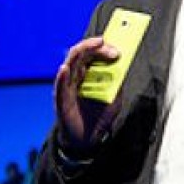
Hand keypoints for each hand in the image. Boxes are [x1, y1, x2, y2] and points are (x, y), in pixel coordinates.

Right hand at [54, 37, 122, 155]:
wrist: (89, 139)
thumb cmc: (99, 115)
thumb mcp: (115, 96)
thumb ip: (118, 81)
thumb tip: (124, 64)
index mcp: (88, 74)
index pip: (92, 53)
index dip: (104, 46)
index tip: (118, 45)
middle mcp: (76, 77)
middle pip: (82, 54)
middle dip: (97, 47)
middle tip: (113, 49)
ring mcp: (67, 88)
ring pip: (71, 63)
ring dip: (84, 51)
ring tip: (95, 45)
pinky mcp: (61, 101)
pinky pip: (60, 88)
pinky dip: (62, 77)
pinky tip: (65, 69)